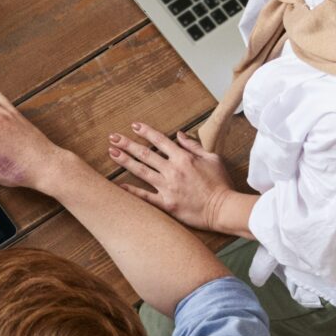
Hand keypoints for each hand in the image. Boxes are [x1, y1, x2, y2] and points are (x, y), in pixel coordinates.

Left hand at [107, 123, 233, 228]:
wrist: (224, 209)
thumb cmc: (221, 184)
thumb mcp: (212, 158)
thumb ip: (194, 146)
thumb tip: (180, 134)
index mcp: (183, 158)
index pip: (160, 141)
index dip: (146, 132)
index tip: (134, 126)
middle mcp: (172, 170)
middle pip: (145, 154)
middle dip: (128, 144)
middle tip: (113, 137)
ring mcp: (168, 188)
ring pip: (142, 171)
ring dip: (125, 161)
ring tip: (112, 152)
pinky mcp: (167, 204)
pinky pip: (145, 197)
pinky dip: (132, 191)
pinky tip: (119, 185)